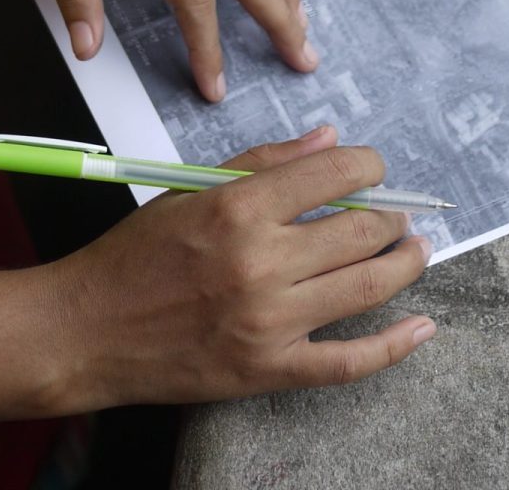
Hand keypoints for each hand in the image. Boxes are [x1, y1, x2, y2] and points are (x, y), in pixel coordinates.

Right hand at [0, 127, 434, 417]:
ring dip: (405, 264)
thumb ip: (263, 161)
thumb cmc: (133, 257)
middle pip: (360, 230)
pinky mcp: (269, 369)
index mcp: (238, 208)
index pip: (332, 175)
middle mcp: (259, 262)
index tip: (374, 169)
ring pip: (367, 287)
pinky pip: (348, 362)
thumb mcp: (190, 190)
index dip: (368, 167)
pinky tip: (423, 327)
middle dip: (390, 215)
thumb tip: (328, 140)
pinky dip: (394, 346)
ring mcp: (268, 321)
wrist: (86, 331)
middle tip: (396, 213)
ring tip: (415, 250)